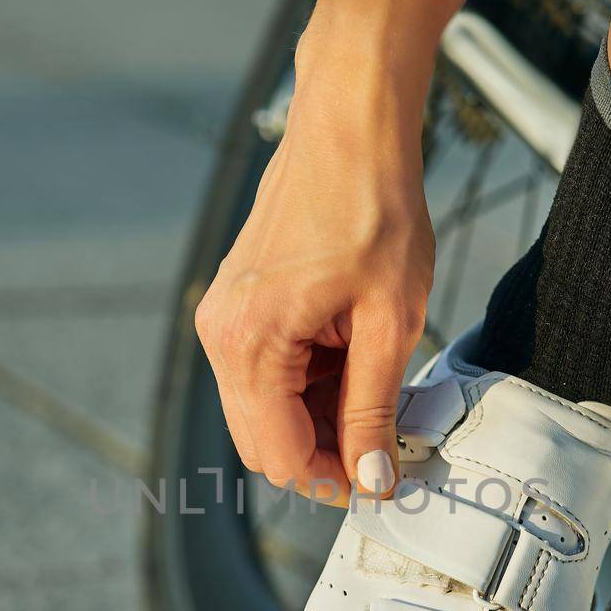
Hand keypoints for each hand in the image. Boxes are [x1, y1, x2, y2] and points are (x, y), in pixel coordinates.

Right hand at [194, 91, 432, 506]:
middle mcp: (219, 336)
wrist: (348, 128)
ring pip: (260, 413)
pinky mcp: (232, 307)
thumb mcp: (390, 320)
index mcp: (251, 342)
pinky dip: (303, 386)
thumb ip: (374, 408)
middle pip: (262, 443)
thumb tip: (371, 479)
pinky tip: (349, 359)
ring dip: (315, 419)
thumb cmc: (374, 208)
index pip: (281, 455)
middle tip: (384, 441)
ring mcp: (219, 320)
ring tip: (374, 389)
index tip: (381, 479)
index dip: (333, 481)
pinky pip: (260, 375)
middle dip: (322, 454)